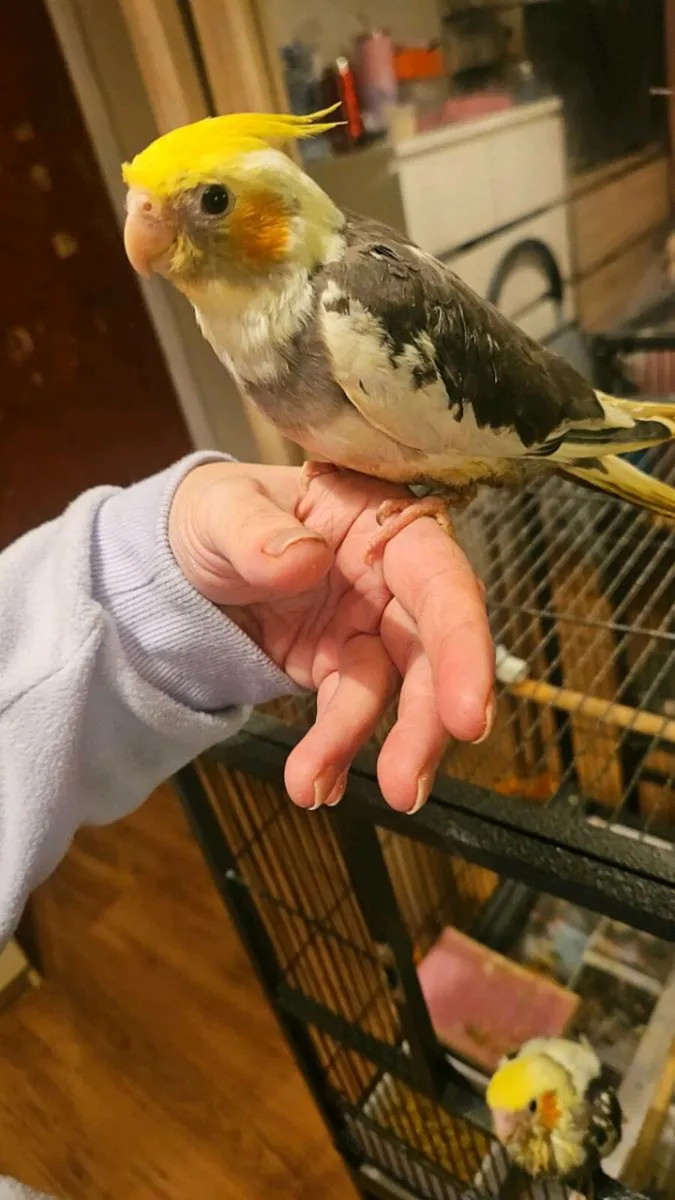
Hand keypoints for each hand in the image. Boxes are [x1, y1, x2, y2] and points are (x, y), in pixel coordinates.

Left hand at [169, 461, 493, 813]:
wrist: (184, 560)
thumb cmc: (215, 515)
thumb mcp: (219, 510)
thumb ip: (254, 530)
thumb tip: (302, 559)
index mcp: (378, 525)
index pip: (438, 578)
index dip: (462, 642)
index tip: (466, 713)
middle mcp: (389, 578)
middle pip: (431, 648)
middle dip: (425, 720)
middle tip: (407, 786)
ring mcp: (368, 628)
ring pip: (395, 691)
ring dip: (372, 748)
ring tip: (314, 790)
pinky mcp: (341, 668)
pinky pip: (348, 713)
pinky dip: (334, 751)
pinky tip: (314, 784)